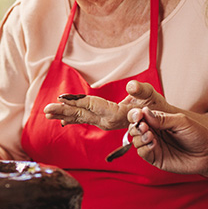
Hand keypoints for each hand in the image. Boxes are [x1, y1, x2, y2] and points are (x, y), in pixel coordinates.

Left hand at [44, 80, 174, 130]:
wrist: (161, 123)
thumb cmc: (157, 107)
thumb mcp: (152, 95)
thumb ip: (142, 90)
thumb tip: (131, 85)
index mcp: (117, 114)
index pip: (93, 106)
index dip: (77, 101)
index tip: (61, 98)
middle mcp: (108, 121)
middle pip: (82, 114)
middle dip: (63, 111)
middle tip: (46, 110)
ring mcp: (106, 122)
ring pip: (82, 118)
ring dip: (64, 115)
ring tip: (48, 113)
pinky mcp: (105, 121)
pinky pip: (87, 120)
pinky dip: (74, 118)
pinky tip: (63, 119)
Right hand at [127, 106, 207, 174]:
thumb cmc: (198, 135)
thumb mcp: (181, 122)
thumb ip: (162, 118)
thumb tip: (145, 112)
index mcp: (158, 120)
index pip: (141, 115)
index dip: (136, 115)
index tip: (138, 115)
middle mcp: (154, 132)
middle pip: (134, 128)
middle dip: (135, 126)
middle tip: (143, 126)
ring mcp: (154, 146)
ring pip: (136, 140)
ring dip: (139, 137)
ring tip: (150, 135)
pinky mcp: (155, 158)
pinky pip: (142, 153)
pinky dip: (144, 148)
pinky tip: (153, 144)